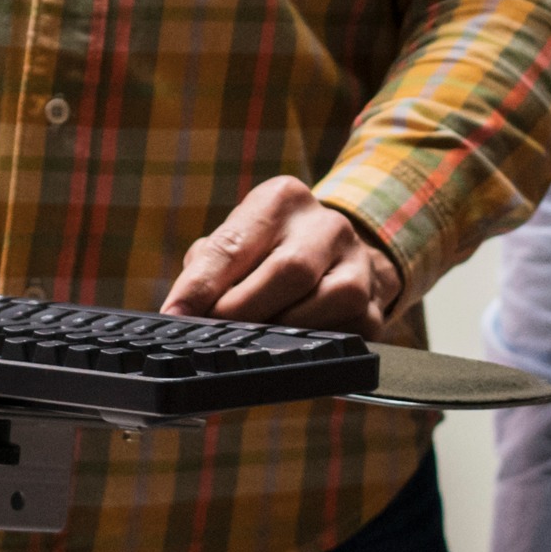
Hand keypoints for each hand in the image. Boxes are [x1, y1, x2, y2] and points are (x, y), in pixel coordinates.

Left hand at [158, 175, 400, 334]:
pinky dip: (312, 347)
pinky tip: (288, 352)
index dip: (202, 284)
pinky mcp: (375, 308)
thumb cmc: (268, 253)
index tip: (176, 314)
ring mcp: (359, 265)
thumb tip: (182, 312)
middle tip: (213, 335)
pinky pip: (346, 333)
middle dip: (244, 309)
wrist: (337, 259)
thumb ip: (208, 268)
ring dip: (282, 331)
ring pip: (327, 301)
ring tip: (249, 344)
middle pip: (290, 270)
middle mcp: (328, 225)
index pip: (237, 242)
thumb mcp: (237, 242)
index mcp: (282, 199)